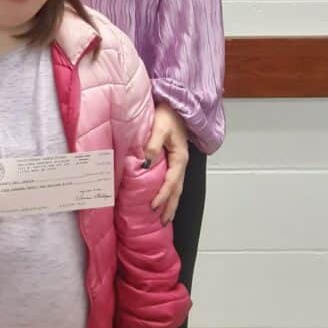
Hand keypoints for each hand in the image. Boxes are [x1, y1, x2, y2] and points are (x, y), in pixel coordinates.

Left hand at [144, 104, 188, 224]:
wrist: (175, 104)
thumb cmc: (167, 114)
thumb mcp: (159, 127)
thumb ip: (153, 145)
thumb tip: (146, 163)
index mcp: (180, 157)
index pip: (171, 182)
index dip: (162, 195)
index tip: (153, 207)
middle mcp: (181, 163)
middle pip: (177, 190)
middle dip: (170, 207)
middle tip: (162, 223)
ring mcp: (178, 162)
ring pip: (176, 188)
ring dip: (170, 203)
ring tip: (164, 218)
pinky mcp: (173, 159)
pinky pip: (172, 181)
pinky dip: (169, 193)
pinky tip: (162, 199)